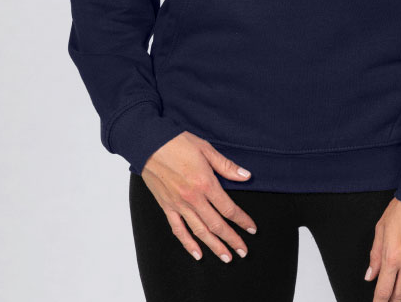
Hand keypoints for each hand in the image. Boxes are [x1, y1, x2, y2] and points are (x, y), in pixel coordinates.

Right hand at [141, 130, 257, 261]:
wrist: (149, 144)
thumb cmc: (177, 142)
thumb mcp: (206, 149)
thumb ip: (226, 166)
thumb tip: (246, 176)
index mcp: (205, 183)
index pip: (228, 208)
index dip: (242, 220)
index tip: (251, 229)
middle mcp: (193, 198)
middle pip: (216, 225)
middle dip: (232, 239)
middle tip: (243, 251)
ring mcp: (179, 205)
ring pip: (199, 231)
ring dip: (214, 246)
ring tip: (226, 257)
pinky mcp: (166, 207)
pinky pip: (178, 230)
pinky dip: (188, 244)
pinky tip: (197, 254)